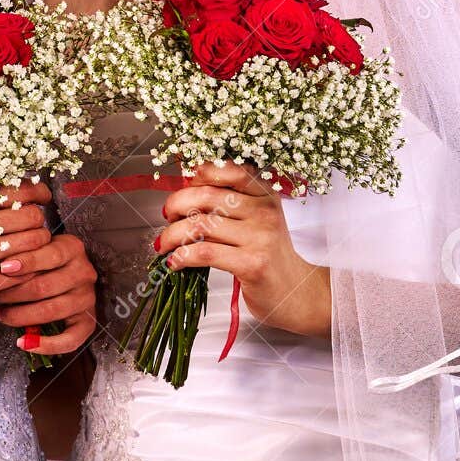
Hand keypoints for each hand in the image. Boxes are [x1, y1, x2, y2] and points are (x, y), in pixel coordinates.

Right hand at [0, 179, 55, 315]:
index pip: (21, 191)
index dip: (39, 194)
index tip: (43, 199)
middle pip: (34, 218)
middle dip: (40, 224)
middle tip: (36, 231)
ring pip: (34, 245)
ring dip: (38, 249)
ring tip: (30, 254)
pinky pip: (22, 275)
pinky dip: (27, 274)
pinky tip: (19, 275)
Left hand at [0, 232, 98, 354]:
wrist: (66, 271)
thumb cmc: (44, 259)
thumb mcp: (37, 247)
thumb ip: (24, 252)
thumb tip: (2, 268)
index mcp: (73, 249)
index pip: (50, 255)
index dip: (26, 262)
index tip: (3, 268)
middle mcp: (84, 272)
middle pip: (45, 286)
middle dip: (13, 293)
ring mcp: (87, 297)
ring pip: (50, 311)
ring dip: (20, 316)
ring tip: (1, 315)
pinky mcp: (88, 321)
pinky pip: (70, 339)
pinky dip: (46, 345)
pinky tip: (24, 342)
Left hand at [155, 161, 330, 336]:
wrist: (295, 291)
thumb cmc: (267, 254)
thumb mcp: (255, 219)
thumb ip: (228, 202)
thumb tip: (186, 188)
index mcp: (265, 194)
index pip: (229, 169)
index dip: (200, 175)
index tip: (183, 190)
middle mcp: (264, 211)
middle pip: (206, 196)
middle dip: (176, 205)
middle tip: (167, 217)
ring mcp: (260, 237)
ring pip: (200, 225)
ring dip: (171, 235)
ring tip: (164, 244)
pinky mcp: (252, 264)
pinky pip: (205, 253)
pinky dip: (182, 256)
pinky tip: (175, 262)